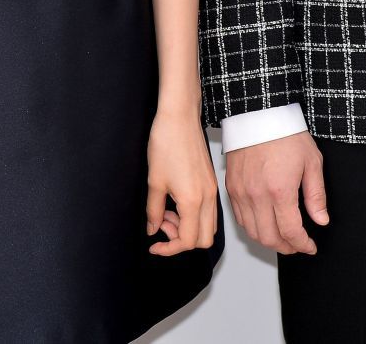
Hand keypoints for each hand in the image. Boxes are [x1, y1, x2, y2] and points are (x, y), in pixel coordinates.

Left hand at [146, 109, 219, 255]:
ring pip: (207, 226)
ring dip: (187, 227)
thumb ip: (154, 210)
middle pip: (203, 240)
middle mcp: (208, 198)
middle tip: (162, 225)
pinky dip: (193, 215)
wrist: (180, 117)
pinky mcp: (211, 183)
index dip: (169, 249)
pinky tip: (175, 202)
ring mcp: (212, 190)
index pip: (187, 241)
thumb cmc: (166, 143)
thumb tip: (153, 228)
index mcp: (193, 201)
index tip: (154, 245)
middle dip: (181, 240)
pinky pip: (208, 211)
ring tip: (166, 212)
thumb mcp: (154, 181)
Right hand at [224, 129, 327, 254]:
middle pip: (269, 238)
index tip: (310, 246)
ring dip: (269, 241)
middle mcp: (257, 195)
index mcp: (280, 190)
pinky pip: (240, 218)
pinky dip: (253, 228)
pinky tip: (265, 224)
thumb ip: (316, 195)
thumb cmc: (285, 133)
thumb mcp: (312, 162)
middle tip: (298, 246)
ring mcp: (241, 192)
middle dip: (286, 247)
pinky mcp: (231, 188)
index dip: (302, 245)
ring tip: (283, 238)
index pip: (290, 231)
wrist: (259, 114)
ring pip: (252, 231)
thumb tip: (321, 220)